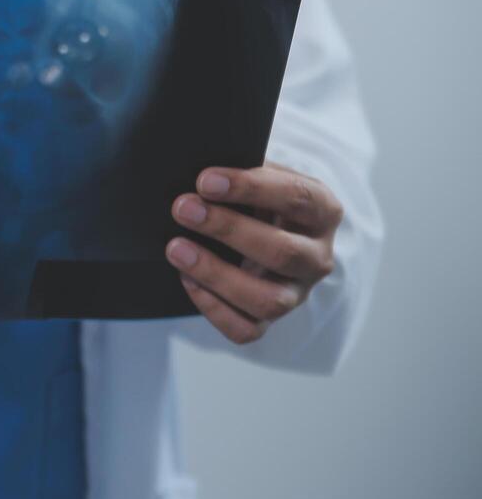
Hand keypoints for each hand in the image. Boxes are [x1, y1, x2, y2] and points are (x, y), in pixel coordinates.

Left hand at [166, 163, 343, 344]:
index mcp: (323, 211)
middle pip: (282, 252)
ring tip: (176, 248)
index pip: (297, 198)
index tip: (205, 180)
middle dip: (227, 229)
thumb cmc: (256, 195)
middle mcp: (318, 257)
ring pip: (267, 299)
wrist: (263, 226)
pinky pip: (246, 329)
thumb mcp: (258, 173)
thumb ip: (240, 169)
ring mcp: (297, 293)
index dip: (251, 188)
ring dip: (216, 274)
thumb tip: (201, 178)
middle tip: (183, 208)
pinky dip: (213, 307)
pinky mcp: (271, 320)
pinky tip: (187, 278)